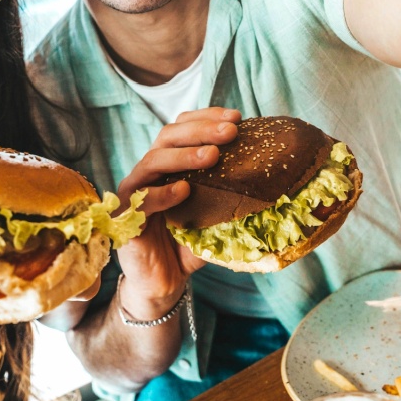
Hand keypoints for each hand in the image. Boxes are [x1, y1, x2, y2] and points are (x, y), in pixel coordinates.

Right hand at [113, 107, 240, 319]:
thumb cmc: (188, 245)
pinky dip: (163, 193)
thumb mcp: (214, 216)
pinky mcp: (126, 219)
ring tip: (213, 156)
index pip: (182, 128)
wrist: (164, 282)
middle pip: (168, 136)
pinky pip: (142, 199)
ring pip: (152, 160)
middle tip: (230, 132)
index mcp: (168, 164)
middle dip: (200, 130)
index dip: (206, 118)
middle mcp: (149, 172)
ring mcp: (135, 193)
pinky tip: (184, 190)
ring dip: (184, 155)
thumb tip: (274, 181)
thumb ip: (230, 196)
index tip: (236, 118)